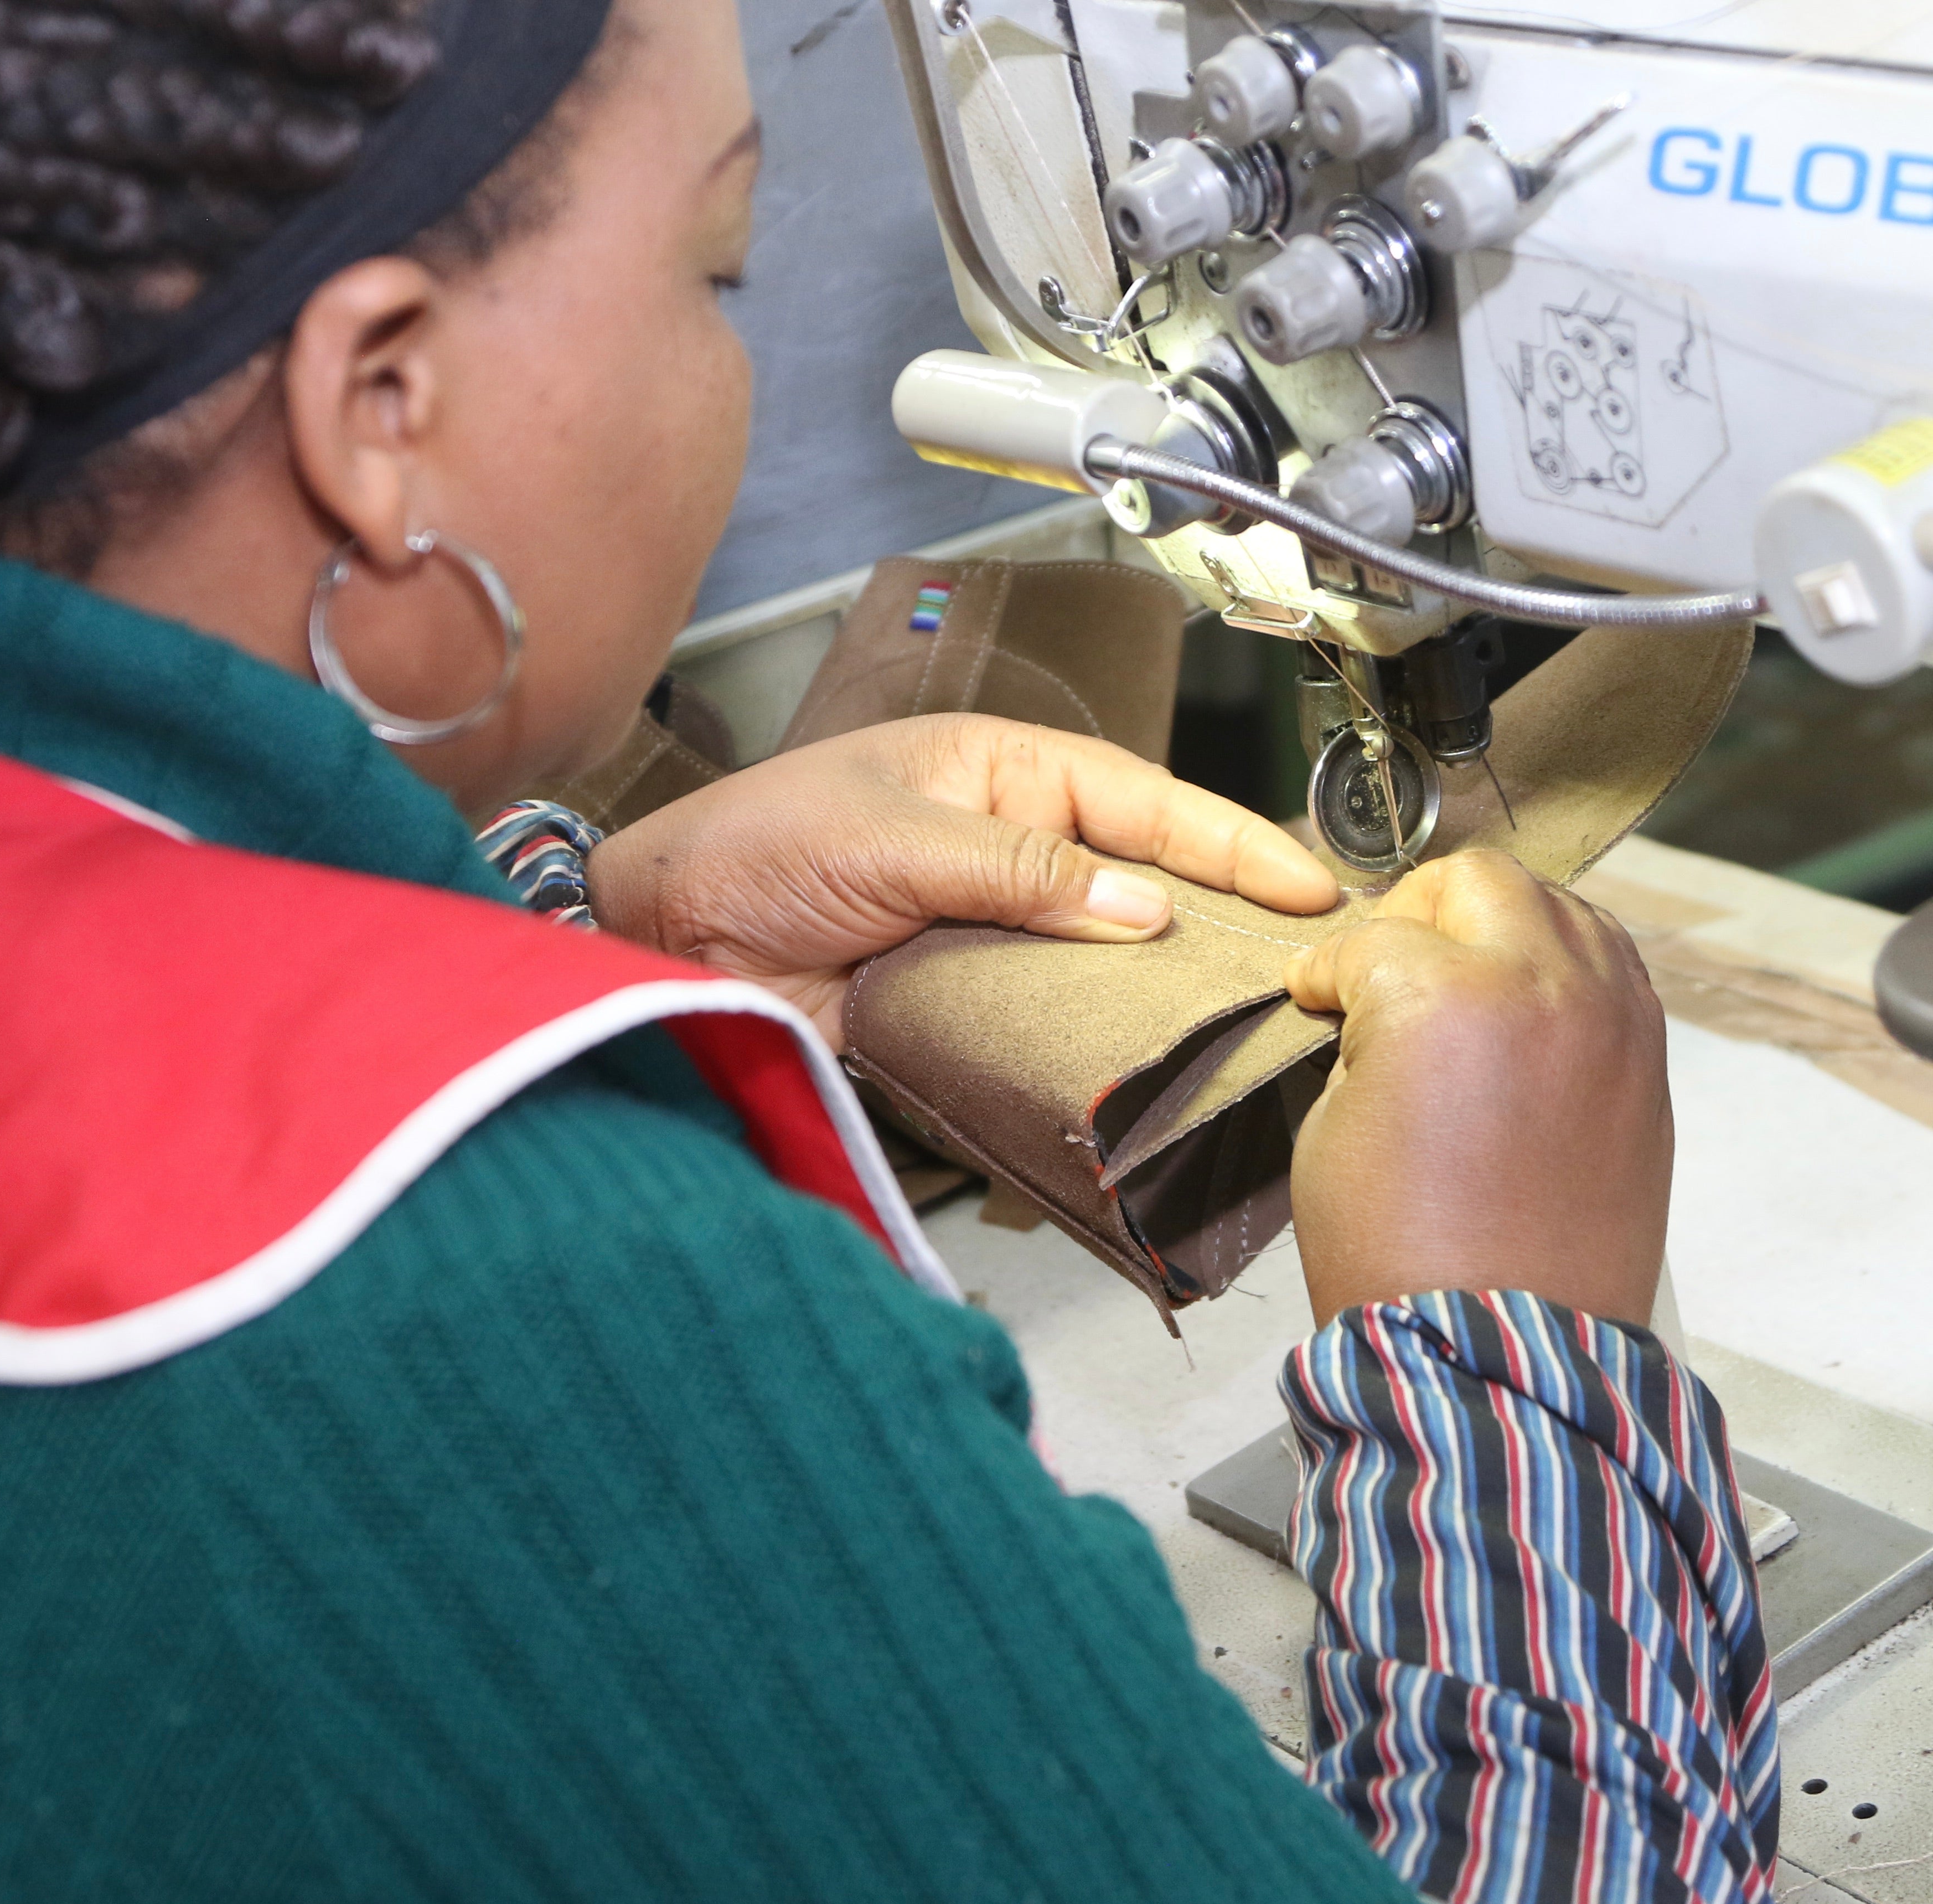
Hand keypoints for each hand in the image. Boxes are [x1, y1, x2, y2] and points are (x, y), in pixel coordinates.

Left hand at [586, 714, 1338, 1046]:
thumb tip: (1139, 907)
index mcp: (1001, 773)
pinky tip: (1134, 1060)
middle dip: (1219, 916)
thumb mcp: (897, 834)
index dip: (1227, 842)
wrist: (669, 932)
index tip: (1302, 884)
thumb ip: (1020, 870)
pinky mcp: (960, 999)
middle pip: (1142, 880)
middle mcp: (1009, 849)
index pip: (1143, 800)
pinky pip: (1043, 1017)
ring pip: (1101, 957)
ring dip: (1159, 988)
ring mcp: (990, 928)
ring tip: (1247, 1021)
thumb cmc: (757, 841)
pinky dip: (1086, 1038)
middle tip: (1303, 962)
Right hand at [1282, 850, 1670, 1327]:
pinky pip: (1609, 964)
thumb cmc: (1398, 1252)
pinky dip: (1559, 965)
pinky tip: (1518, 1008)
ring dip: (1496, 924)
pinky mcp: (1647, 1060)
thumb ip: (1359, 1034)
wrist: (1492, 1346)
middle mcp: (1542, 986)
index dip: (1324, 969)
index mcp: (1443, 999)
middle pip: (1475, 881)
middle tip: (1381, 962)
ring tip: (1458, 975)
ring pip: (1557, 903)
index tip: (1313, 993)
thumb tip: (1371, 1004)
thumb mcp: (1330, 1123)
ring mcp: (1611, 1019)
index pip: (1369, 938)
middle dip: (1414, 911)